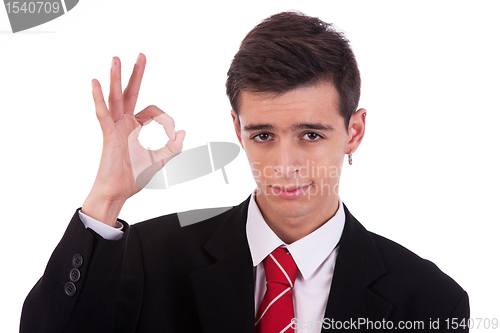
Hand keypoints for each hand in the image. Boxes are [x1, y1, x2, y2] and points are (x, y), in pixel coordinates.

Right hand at [82, 54, 184, 225]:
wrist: (118, 193)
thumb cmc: (134, 178)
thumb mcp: (160, 160)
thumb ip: (174, 147)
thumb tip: (184, 131)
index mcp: (135, 127)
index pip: (154, 112)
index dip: (168, 121)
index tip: (174, 136)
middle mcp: (124, 123)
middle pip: (130, 93)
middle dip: (136, 74)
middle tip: (141, 56)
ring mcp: (115, 127)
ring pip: (115, 97)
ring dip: (115, 78)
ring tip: (116, 59)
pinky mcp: (108, 135)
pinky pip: (103, 114)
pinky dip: (99, 99)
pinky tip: (95, 83)